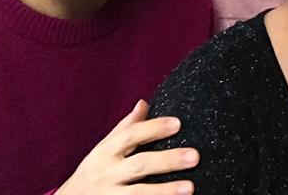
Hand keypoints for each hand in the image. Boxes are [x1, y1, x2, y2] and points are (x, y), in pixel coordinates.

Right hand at [55, 100, 197, 194]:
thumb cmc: (92, 173)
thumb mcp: (103, 150)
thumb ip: (125, 129)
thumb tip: (144, 103)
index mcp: (105, 153)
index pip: (130, 136)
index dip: (154, 128)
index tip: (178, 123)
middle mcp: (105, 174)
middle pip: (139, 165)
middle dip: (167, 160)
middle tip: (195, 156)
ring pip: (138, 194)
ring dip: (165, 191)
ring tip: (190, 188)